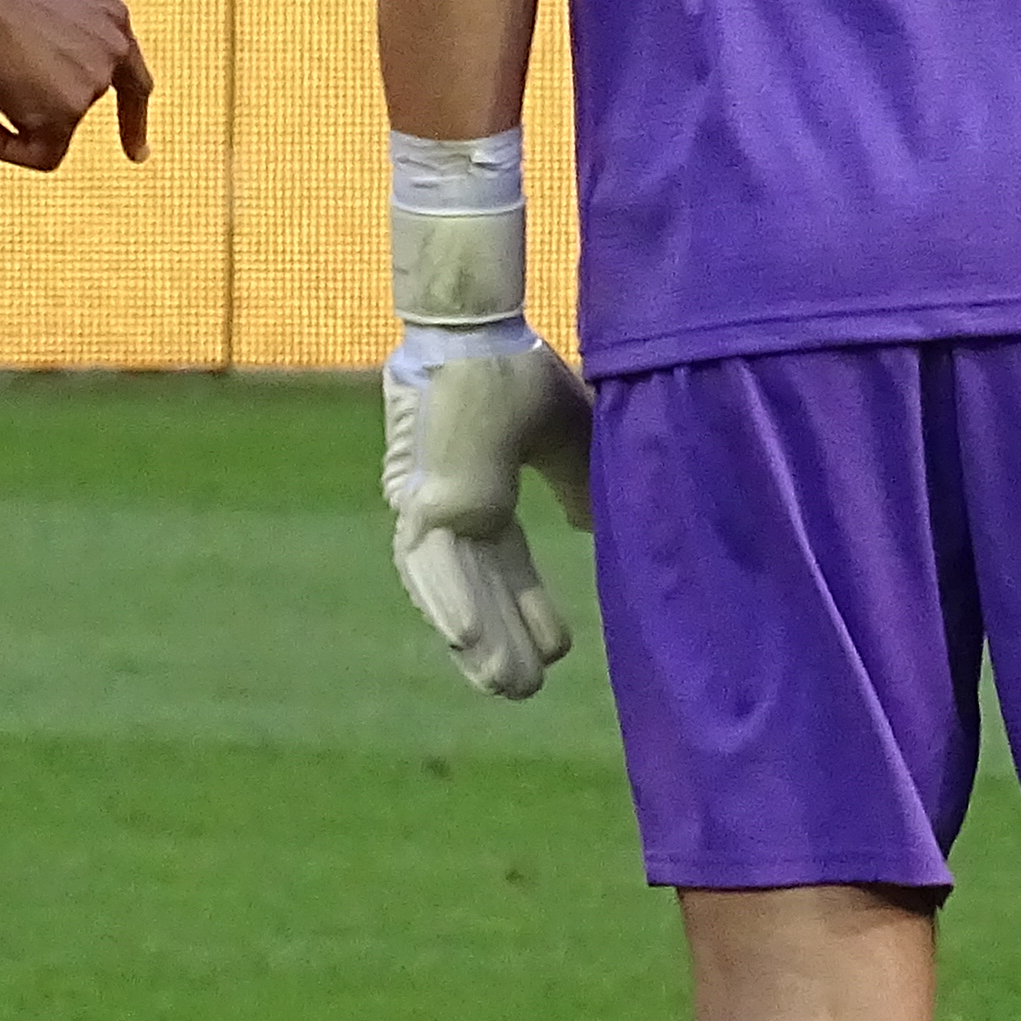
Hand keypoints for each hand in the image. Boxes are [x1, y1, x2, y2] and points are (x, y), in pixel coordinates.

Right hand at [0, 0, 150, 167]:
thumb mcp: (37, 4)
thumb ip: (55, 39)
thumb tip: (40, 79)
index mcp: (111, 16)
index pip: (132, 76)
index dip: (132, 118)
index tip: (136, 154)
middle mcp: (112, 48)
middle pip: (87, 103)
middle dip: (57, 118)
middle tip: (21, 135)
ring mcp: (93, 81)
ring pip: (56, 132)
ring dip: (13, 121)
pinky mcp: (68, 111)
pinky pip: (42, 156)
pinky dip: (8, 149)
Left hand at [383, 327, 591, 699]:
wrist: (477, 328)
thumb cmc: (515, 368)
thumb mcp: (565, 434)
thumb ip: (580, 481)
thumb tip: (598, 526)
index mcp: (482, 491)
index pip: (507, 566)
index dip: (528, 608)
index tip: (557, 651)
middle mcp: (454, 507)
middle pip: (479, 590)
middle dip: (500, 642)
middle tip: (520, 692)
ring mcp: (434, 504)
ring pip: (452, 587)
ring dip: (476, 638)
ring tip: (501, 686)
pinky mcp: (422, 497)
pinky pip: (431, 562)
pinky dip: (447, 600)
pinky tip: (462, 638)